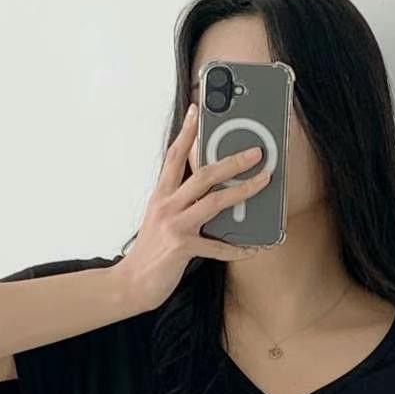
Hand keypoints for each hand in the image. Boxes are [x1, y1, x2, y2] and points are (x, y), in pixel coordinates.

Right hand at [112, 102, 271, 312]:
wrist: (131, 283)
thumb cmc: (150, 252)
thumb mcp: (159, 219)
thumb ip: (179, 203)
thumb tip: (210, 194)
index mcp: (160, 196)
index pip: (174, 156)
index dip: (187, 132)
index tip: (198, 110)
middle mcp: (166, 206)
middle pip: (202, 174)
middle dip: (231, 160)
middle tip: (256, 151)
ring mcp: (174, 226)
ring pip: (213, 201)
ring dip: (242, 190)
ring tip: (264, 182)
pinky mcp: (181, 248)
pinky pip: (216, 247)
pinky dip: (237, 248)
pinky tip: (255, 247)